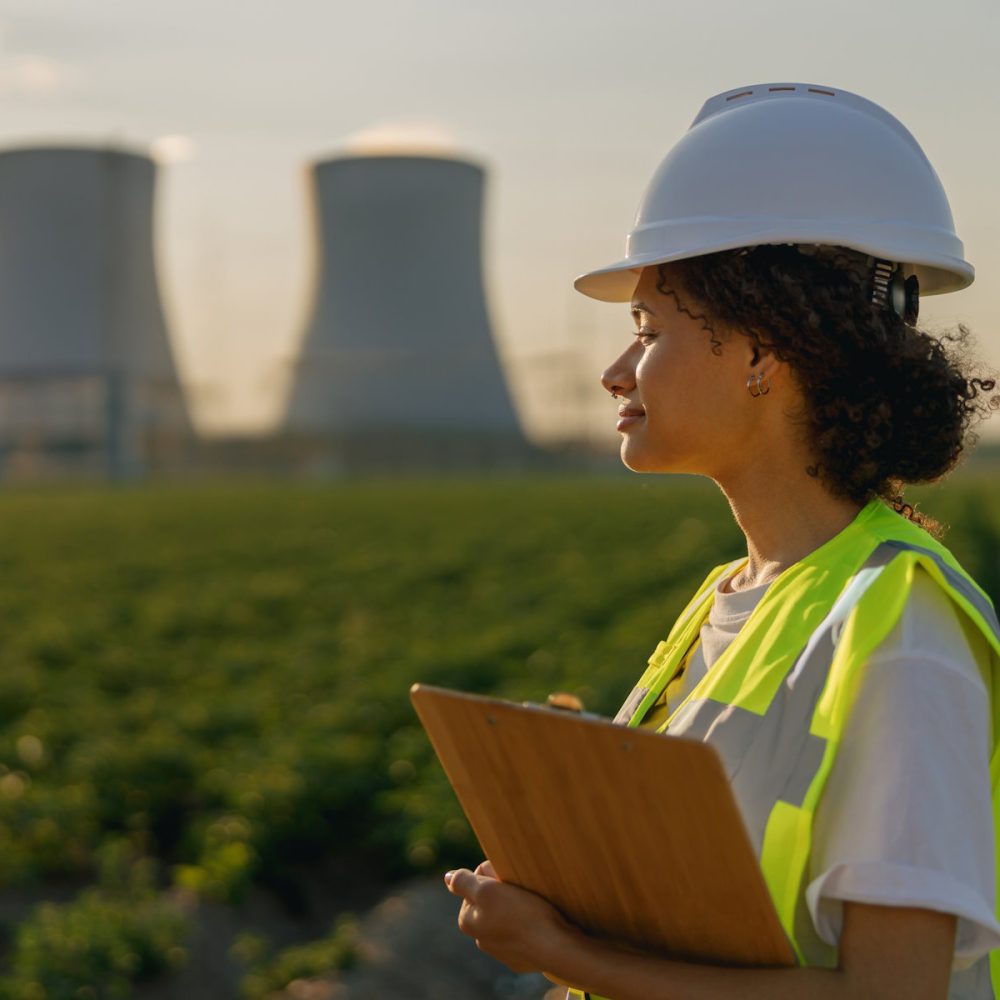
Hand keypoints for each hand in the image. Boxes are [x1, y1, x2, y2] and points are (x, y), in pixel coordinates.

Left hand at [444, 861, 574, 973]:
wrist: (555, 946)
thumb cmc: (521, 914)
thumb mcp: (487, 890)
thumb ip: (463, 882)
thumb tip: (447, 877)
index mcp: (468, 921)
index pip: (476, 884)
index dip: (492, 876)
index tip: (506, 880)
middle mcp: (480, 939)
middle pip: (490, 900)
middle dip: (503, 892)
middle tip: (521, 891)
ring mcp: (501, 951)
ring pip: (506, 915)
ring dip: (516, 906)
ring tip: (532, 906)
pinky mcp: (521, 957)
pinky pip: (522, 931)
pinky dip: (528, 923)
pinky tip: (538, 921)